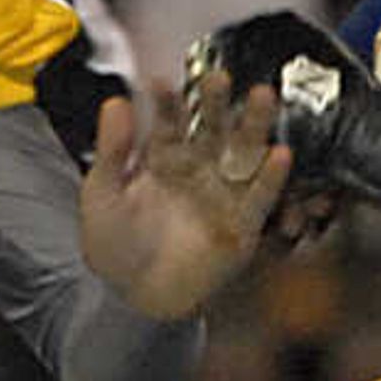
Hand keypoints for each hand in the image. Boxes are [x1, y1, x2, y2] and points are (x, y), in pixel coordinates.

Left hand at [78, 79, 288, 319]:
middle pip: (212, 128)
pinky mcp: (242, 224)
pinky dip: (272, 177)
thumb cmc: (114, 249)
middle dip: (217, 103)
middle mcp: (197, 170)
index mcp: (162, 159)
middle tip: (219, 78)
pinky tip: (279, 154)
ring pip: (243, 152)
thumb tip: (115, 101)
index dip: (166, 101)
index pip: (168, 121)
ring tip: (263, 97)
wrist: (134, 301)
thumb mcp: (101, 195)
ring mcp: (221, 194)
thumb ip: (111, 150)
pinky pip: (261, 197)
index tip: (161, 81)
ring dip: (255, 125)